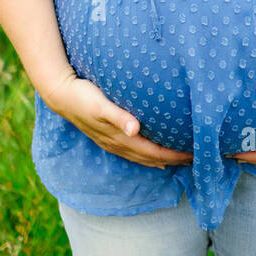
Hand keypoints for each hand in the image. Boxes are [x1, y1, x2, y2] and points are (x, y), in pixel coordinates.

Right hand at [41, 71, 191, 169]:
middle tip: (194, 159)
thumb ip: (118, 116)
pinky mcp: (107, 136)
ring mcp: (111, 142)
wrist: (60, 94)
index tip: (192, 155)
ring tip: (179, 161)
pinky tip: (153, 156)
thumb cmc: (83, 96)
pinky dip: (146, 156)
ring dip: (160, 160)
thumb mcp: (101, 104)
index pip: (152, 151)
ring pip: (141, 157)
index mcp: (119, 137)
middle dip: (172, 160)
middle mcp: (116, 143)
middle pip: (150, 157)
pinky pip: (132, 152)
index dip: (173, 155)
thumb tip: (135, 130)